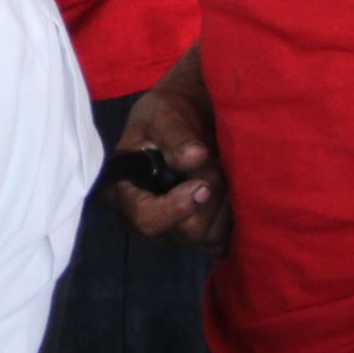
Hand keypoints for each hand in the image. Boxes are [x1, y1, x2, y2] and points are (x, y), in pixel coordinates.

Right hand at [108, 68, 232, 255]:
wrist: (191, 117)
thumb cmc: (168, 112)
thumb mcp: (163, 112)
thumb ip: (175, 134)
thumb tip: (194, 158)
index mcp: (120, 192)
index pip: (146, 219)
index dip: (178, 206)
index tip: (202, 184)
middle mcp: (142, 221)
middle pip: (187, 229)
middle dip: (209, 191)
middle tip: (212, 159)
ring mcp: (172, 234)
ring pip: (210, 236)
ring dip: (224, 200)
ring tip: (217, 168)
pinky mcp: (198, 239)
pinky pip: (225, 240)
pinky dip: (232, 214)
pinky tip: (226, 188)